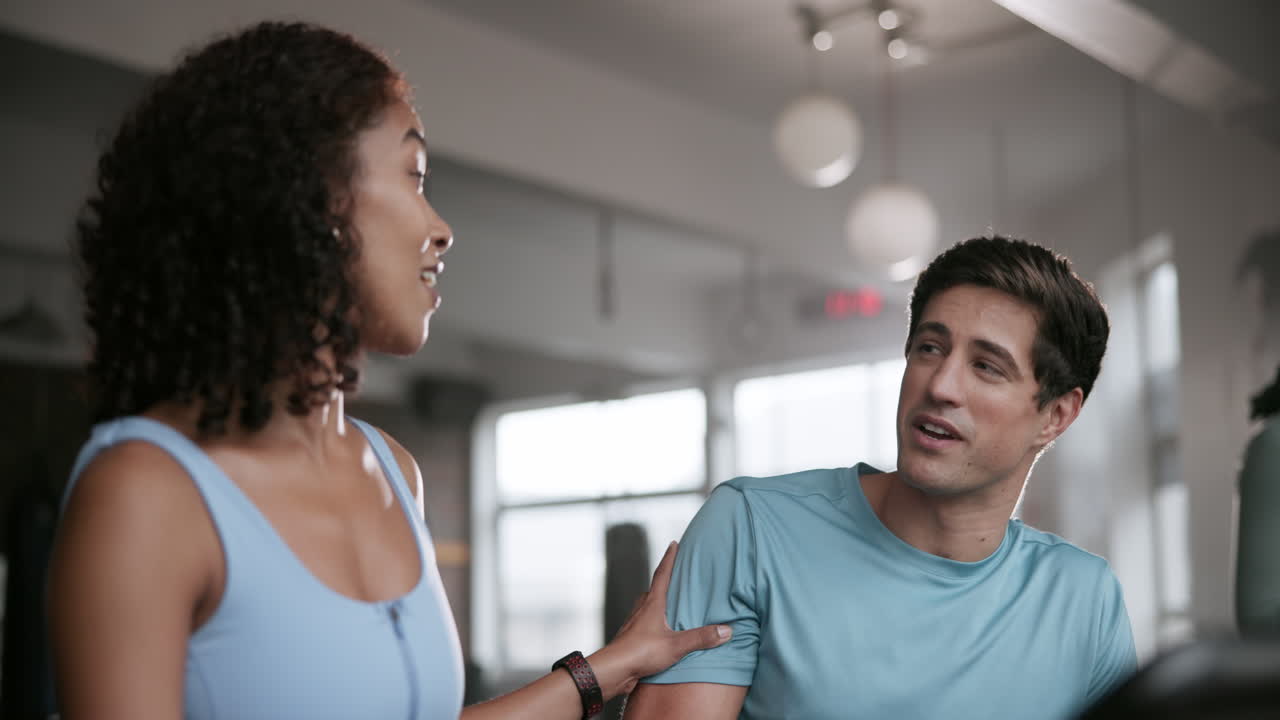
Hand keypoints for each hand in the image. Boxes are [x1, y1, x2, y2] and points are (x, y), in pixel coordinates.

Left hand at [587, 541, 731, 696]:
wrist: (613, 670)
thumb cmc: (640, 652)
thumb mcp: (676, 645)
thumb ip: (701, 638)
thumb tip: (726, 630)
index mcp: (652, 603)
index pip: (662, 574)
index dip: (669, 558)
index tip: (674, 543)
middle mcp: (642, 609)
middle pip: (654, 588)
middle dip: (665, 579)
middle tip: (677, 573)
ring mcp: (635, 623)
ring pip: (648, 606)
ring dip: (659, 601)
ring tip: (671, 602)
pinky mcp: (632, 638)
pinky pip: (645, 623)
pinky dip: (654, 620)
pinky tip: (661, 630)